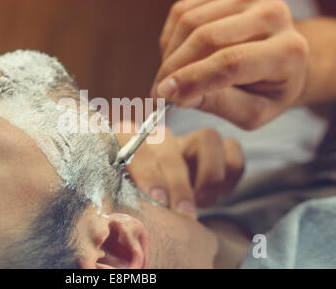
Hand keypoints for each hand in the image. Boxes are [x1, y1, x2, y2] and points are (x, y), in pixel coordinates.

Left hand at [116, 125, 243, 216]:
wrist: (156, 203)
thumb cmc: (136, 200)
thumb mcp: (124, 197)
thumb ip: (123, 197)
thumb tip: (127, 218)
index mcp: (128, 140)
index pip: (134, 142)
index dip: (148, 170)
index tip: (157, 200)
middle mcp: (159, 136)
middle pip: (172, 144)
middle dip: (178, 182)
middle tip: (182, 212)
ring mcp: (187, 140)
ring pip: (208, 138)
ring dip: (209, 174)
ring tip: (202, 202)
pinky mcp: (213, 149)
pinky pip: (232, 148)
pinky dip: (231, 173)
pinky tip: (220, 193)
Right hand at [151, 0, 309, 129]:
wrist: (278, 59)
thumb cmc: (266, 90)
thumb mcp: (251, 112)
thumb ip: (220, 105)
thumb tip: (181, 97)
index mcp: (287, 51)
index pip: (231, 62)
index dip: (192, 78)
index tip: (164, 95)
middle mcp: (273, 15)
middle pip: (206, 37)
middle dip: (173, 67)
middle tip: (158, 91)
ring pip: (189, 22)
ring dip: (169, 54)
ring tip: (168, 77)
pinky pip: (182, 11)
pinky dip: (170, 37)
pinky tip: (175, 56)